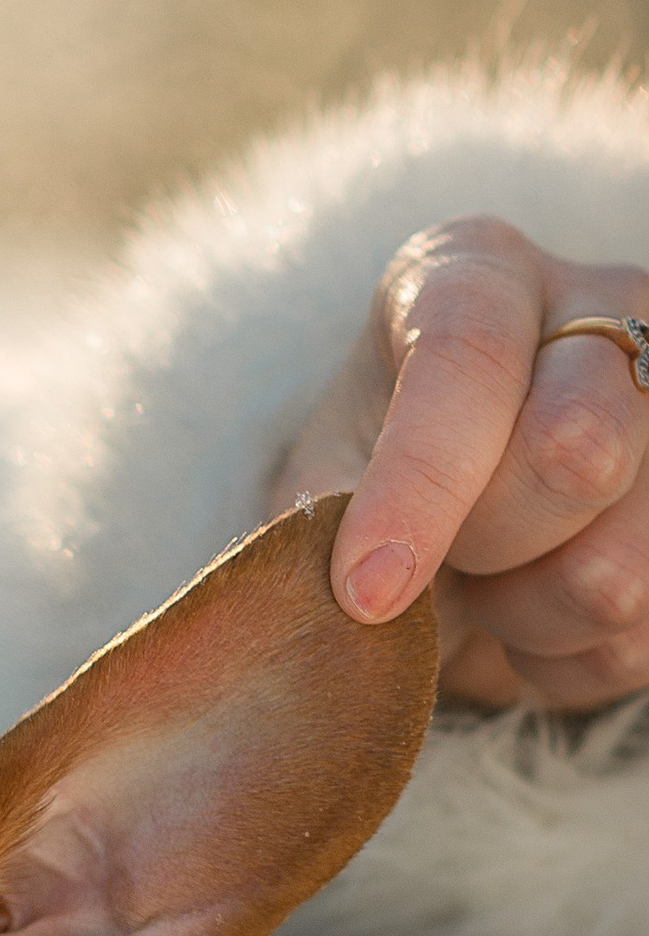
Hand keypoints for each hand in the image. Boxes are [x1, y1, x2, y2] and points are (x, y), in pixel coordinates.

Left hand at [271, 219, 648, 707]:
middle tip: (443, 551)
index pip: (468, 355)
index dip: (421, 484)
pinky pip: (641, 639)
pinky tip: (534, 615)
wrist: (436, 539)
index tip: (365, 596)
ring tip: (488, 585)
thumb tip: (362, 593)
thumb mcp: (319, 482)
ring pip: (618, 567)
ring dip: (527, 614)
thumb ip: (324, 517)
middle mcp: (601, 313)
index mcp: (475, 275)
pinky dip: (567, 661)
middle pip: (577, 449)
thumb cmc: (366, 490)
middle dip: (486, 544)